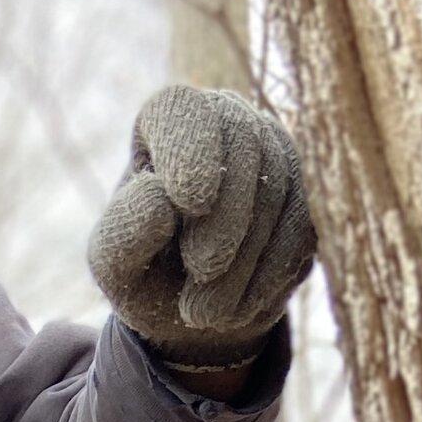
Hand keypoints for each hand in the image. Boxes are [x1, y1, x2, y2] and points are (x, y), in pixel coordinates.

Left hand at [87, 83, 314, 365]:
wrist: (192, 310)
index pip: (184, 109)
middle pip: (245, 141)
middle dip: (227, 214)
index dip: (191, 149)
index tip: (190, 202)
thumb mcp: (115, 264)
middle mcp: (226, 123)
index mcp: (166, 124)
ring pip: (280, 186)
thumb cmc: (144, 274)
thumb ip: (125, 230)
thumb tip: (160, 198)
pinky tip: (239, 309)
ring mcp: (274, 155)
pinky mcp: (306, 198)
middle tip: (200, 271)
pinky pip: (306, 224)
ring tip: (205, 313)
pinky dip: (272, 272)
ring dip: (246, 257)